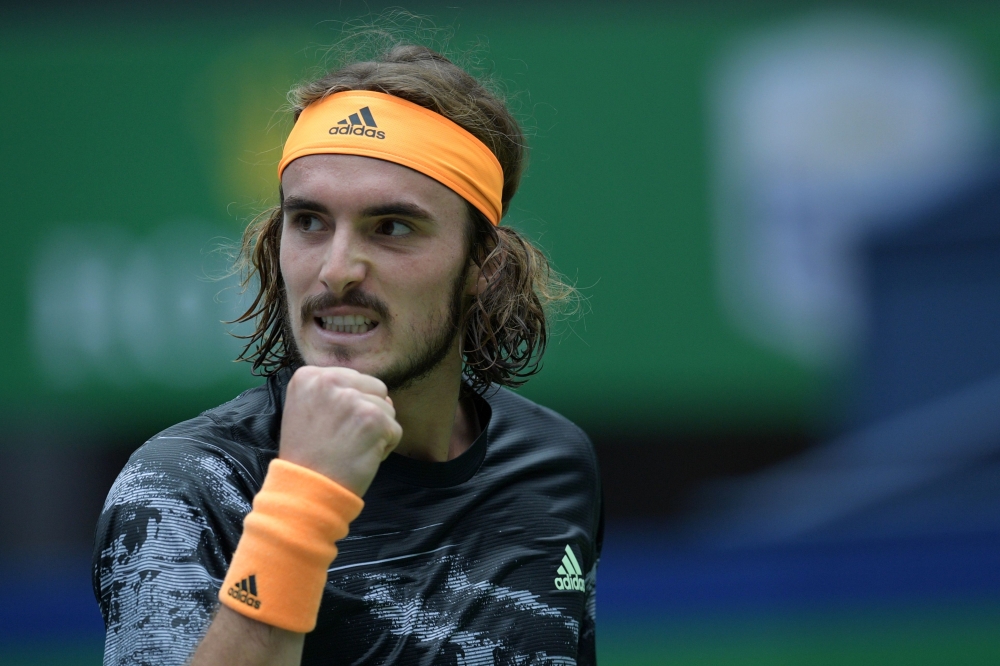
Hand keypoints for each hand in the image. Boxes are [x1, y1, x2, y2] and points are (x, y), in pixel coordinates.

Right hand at [278, 366, 401, 496]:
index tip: (329, 427)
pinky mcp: (372, 418)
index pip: (354, 379)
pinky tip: (360, 457)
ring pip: (387, 408)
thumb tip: (384, 394)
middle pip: (374, 389)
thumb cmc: (309, 456)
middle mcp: (328, 380)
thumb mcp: (308, 410)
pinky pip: (395, 429)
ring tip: (350, 448)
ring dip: (376, 431)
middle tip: (342, 439)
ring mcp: (351, 398)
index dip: (349, 407)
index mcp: (309, 376)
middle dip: (367, 414)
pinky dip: (384, 447)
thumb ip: (338, 392)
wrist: (306, 490)